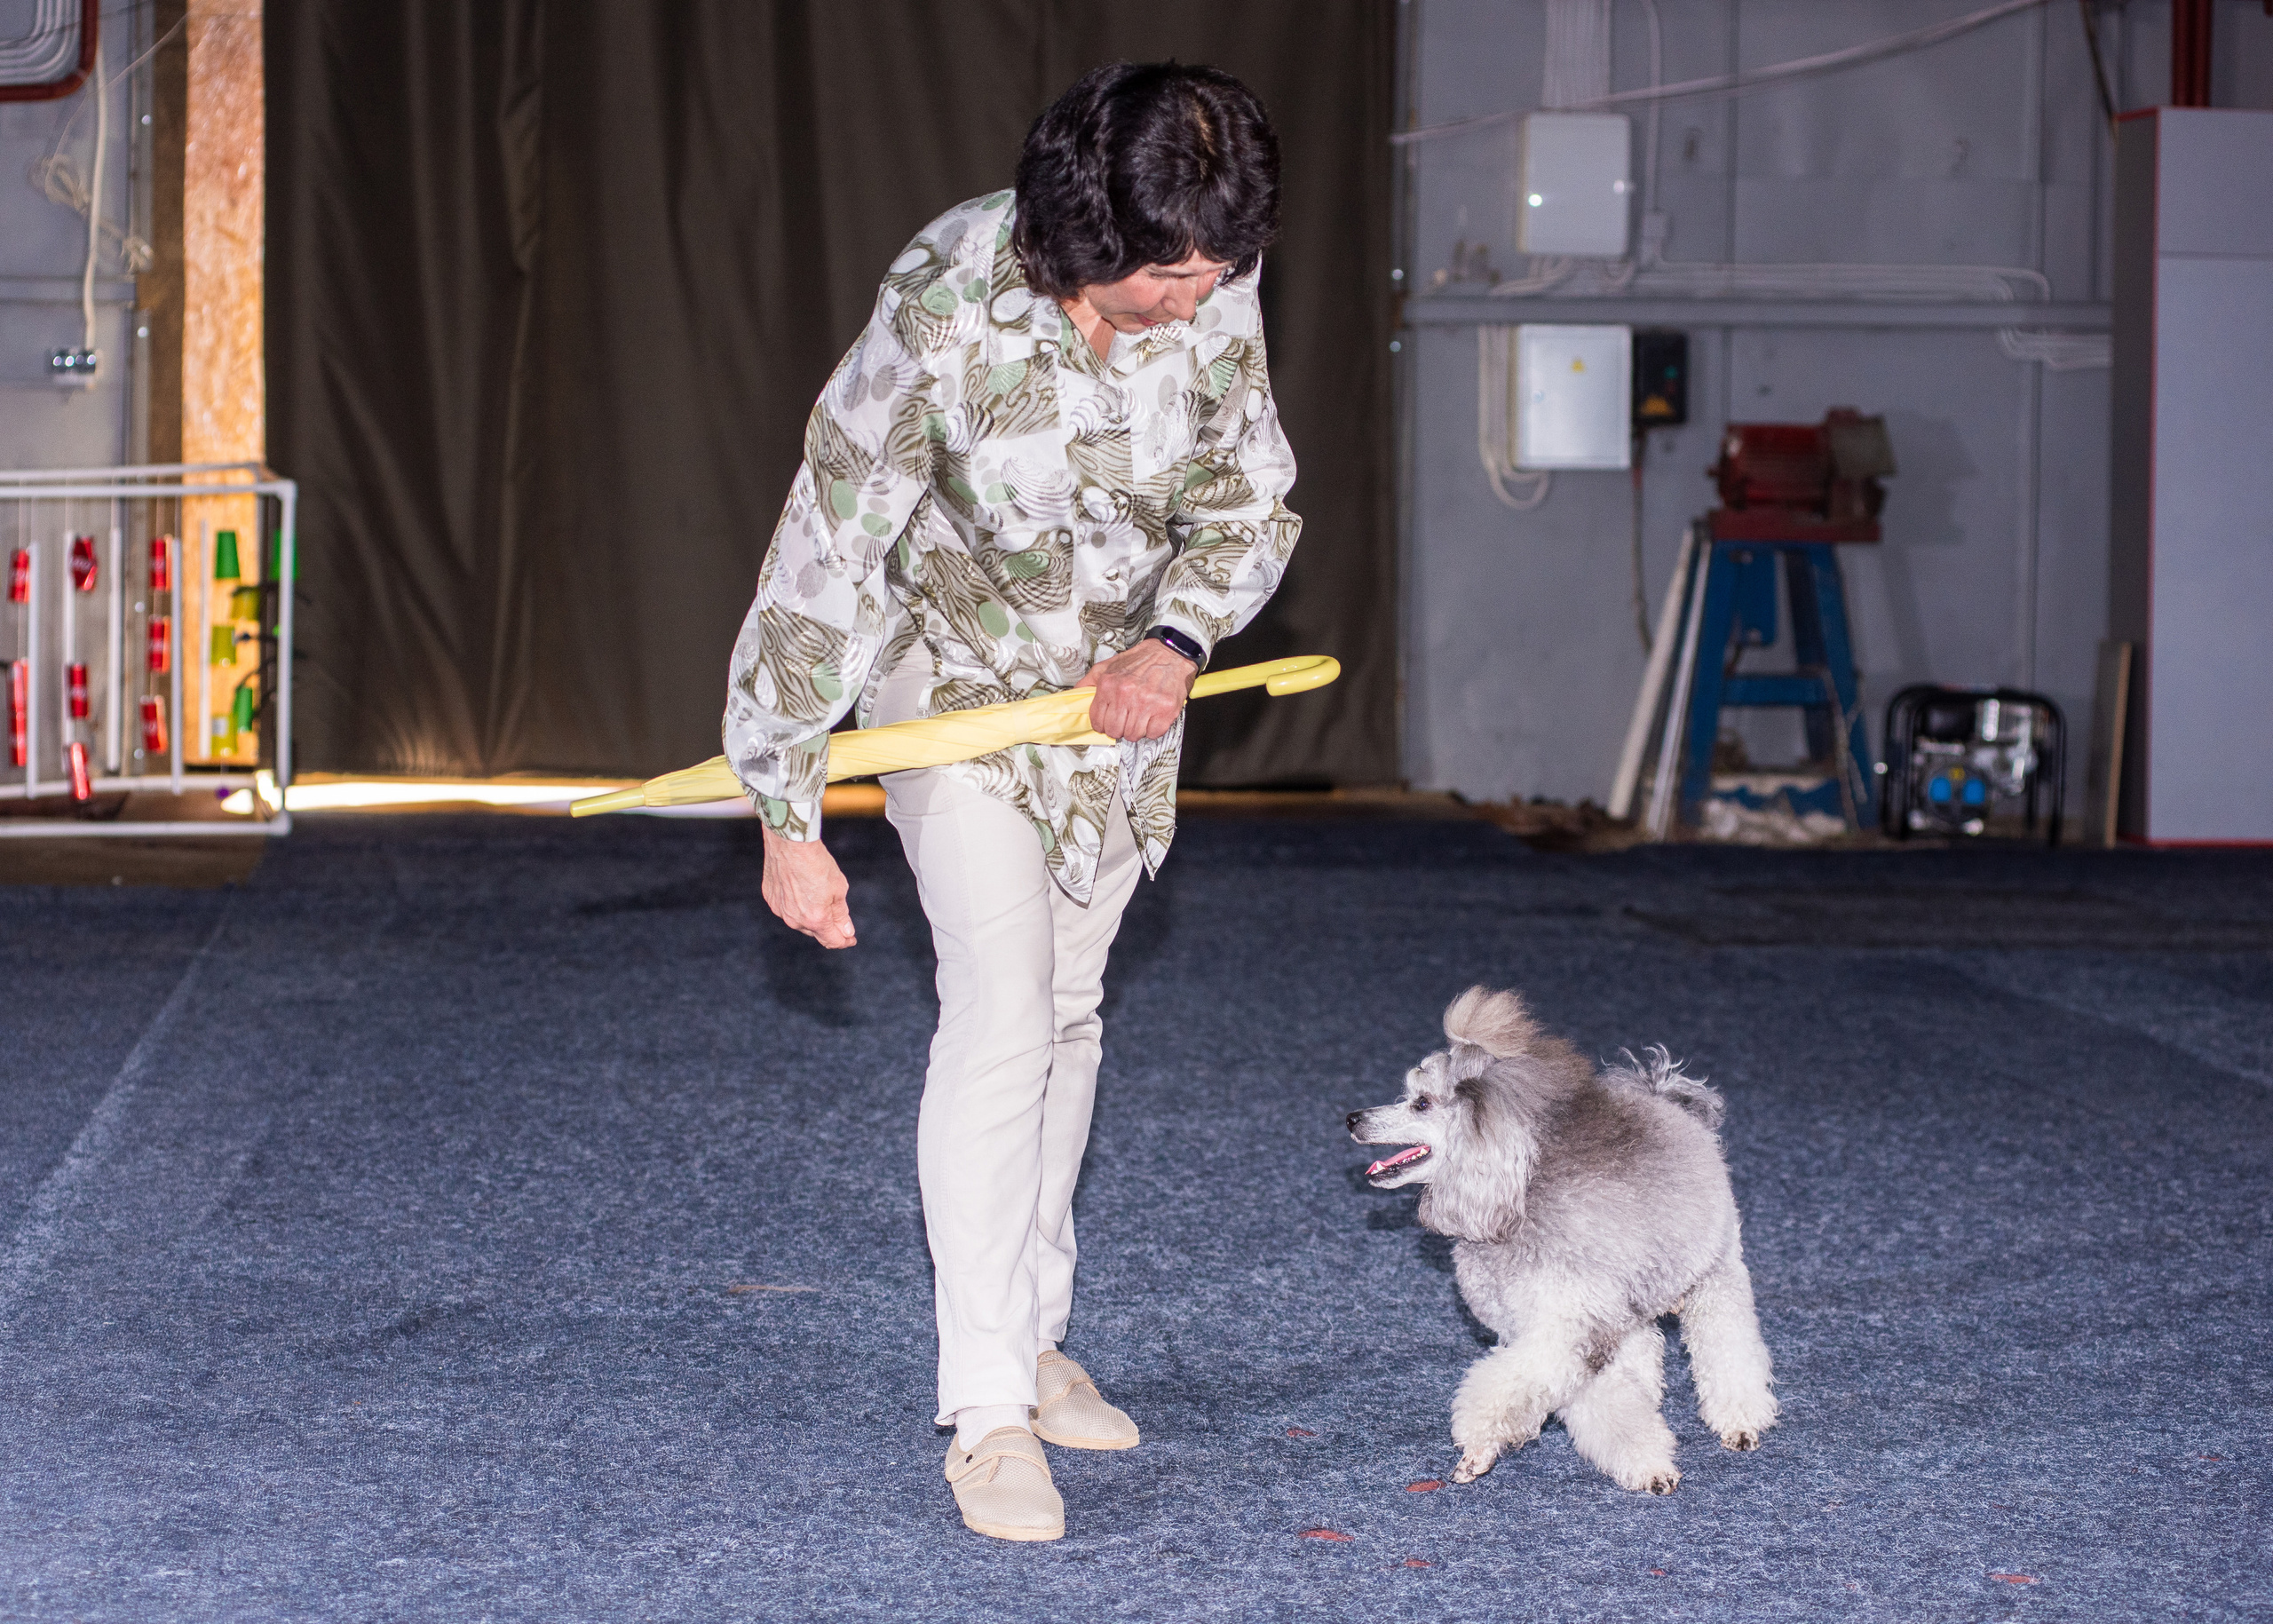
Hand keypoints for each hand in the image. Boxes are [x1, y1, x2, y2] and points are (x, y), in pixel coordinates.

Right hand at [761, 825, 855, 948]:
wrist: (791, 842)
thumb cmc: (817, 862)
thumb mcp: (839, 888)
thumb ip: (841, 914)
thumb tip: (846, 931)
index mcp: (816, 919)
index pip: (832, 941)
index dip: (844, 941)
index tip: (850, 938)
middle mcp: (795, 919)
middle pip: (816, 932)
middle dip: (828, 927)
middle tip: (837, 915)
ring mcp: (780, 910)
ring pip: (799, 921)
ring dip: (810, 915)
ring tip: (817, 894)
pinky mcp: (770, 898)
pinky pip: (786, 907)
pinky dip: (795, 903)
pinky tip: (801, 888)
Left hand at [1077, 637, 1199, 741]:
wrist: (1169, 653)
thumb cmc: (1141, 660)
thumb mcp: (1108, 666)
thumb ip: (1088, 682)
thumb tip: (1075, 696)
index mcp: (1109, 685)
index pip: (1098, 721)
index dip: (1102, 724)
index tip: (1108, 722)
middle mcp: (1126, 694)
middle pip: (1115, 731)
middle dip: (1119, 728)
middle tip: (1126, 718)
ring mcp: (1146, 703)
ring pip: (1133, 735)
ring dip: (1136, 729)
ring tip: (1140, 715)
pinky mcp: (1165, 710)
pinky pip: (1153, 734)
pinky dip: (1153, 729)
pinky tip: (1152, 716)